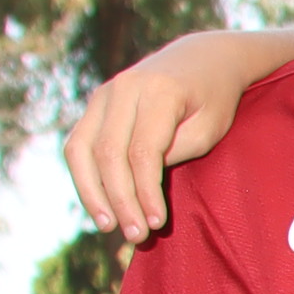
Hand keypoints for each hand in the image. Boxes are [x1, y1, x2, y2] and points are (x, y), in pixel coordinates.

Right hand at [61, 48, 250, 247]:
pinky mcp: (95, 105)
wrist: (202, 58)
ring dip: (92, 193)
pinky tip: (99, 205)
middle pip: (108, 154)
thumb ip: (176, 150)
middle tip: (135, 235)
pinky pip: (79, 146)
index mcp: (157, 91)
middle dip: (120, 200)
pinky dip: (85, 178)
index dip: (145, 192)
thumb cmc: (214, 98)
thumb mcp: (210, 125)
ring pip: (82, 150)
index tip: (156, 223)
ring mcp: (103, 94)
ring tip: (109, 226)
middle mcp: (122, 88)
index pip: (142, 151)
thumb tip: (140, 181)